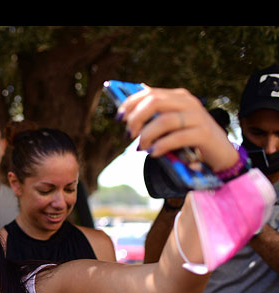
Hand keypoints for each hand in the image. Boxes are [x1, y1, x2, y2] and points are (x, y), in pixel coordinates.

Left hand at [118, 86, 237, 172]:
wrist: (220, 153)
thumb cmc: (190, 138)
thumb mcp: (171, 124)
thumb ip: (155, 116)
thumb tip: (130, 107)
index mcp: (178, 97)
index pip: (149, 93)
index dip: (130, 104)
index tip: (119, 118)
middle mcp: (188, 102)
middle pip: (154, 102)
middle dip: (136, 119)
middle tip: (129, 135)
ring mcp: (197, 117)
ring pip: (164, 120)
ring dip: (147, 135)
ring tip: (141, 148)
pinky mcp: (203, 133)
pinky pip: (177, 137)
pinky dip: (161, 145)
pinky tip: (154, 153)